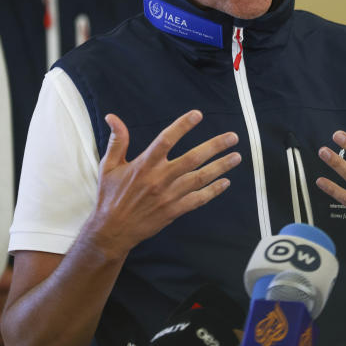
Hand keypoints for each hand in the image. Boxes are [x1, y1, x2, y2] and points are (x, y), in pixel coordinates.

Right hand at [84, 110, 240, 258]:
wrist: (113, 230)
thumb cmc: (110, 196)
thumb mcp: (108, 166)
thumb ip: (117, 141)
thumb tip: (112, 117)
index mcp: (144, 165)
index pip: (166, 139)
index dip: (183, 126)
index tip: (198, 115)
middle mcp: (160, 179)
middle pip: (193, 158)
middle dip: (215, 146)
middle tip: (233, 137)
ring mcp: (169, 195)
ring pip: (200, 178)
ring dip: (221, 166)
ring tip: (237, 156)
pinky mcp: (174, 210)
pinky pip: (198, 199)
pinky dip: (213, 191)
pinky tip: (226, 182)